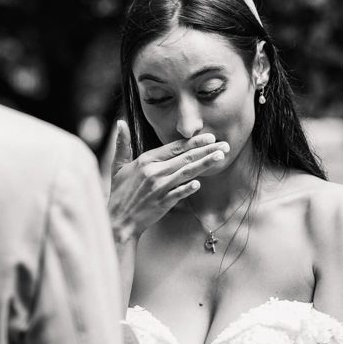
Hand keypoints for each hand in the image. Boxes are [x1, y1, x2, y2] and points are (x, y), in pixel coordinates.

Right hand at [104, 121, 229, 242]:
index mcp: (146, 160)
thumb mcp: (118, 166)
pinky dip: (187, 188)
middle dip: (207, 150)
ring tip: (220, 157)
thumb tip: (120, 122)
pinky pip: (177, 193)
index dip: (194, 142)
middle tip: (225, 145)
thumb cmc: (120, 193)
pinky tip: (199, 184)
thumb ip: (122, 144)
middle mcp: (154, 171)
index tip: (210, 137)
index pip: (175, 147)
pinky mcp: (161, 203)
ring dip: (205, 164)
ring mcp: (158, 187)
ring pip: (186, 172)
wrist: (117, 221)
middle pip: (185, 157)